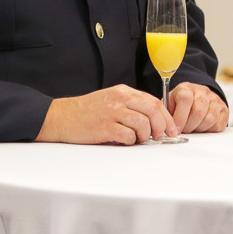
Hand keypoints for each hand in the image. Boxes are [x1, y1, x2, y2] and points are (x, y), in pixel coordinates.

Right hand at [38, 84, 176, 144]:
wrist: (61, 117)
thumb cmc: (87, 111)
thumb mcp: (111, 100)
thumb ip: (131, 105)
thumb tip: (155, 119)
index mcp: (123, 92)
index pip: (154, 101)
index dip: (166, 117)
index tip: (171, 129)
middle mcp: (119, 99)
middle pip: (153, 110)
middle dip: (161, 126)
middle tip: (159, 136)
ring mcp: (111, 112)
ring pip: (143, 123)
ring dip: (145, 135)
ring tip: (138, 139)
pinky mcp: (104, 127)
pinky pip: (128, 135)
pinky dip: (131, 141)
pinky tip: (125, 140)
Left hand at [168, 83, 228, 132]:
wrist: (195, 98)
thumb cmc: (179, 104)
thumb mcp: (169, 105)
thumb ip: (167, 115)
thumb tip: (168, 129)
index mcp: (186, 88)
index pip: (185, 99)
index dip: (180, 117)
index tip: (176, 129)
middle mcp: (202, 91)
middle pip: (199, 111)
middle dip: (189, 126)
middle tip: (184, 130)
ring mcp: (215, 99)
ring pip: (210, 119)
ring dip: (199, 129)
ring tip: (193, 128)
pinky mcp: (224, 109)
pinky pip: (219, 125)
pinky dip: (209, 130)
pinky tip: (202, 126)